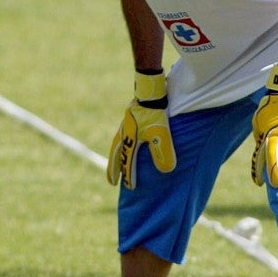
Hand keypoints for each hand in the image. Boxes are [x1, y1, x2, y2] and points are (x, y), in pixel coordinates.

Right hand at [107, 72, 176, 189]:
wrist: (150, 89)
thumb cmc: (154, 112)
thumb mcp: (161, 133)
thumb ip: (162, 151)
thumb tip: (166, 170)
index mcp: (128, 140)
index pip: (127, 163)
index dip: (128, 176)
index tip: (129, 188)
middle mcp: (124, 134)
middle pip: (116, 155)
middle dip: (114, 169)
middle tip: (111, 181)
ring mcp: (126, 125)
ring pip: (118, 145)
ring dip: (118, 156)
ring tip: (118, 163)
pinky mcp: (132, 118)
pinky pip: (125, 136)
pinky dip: (125, 144)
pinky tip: (132, 143)